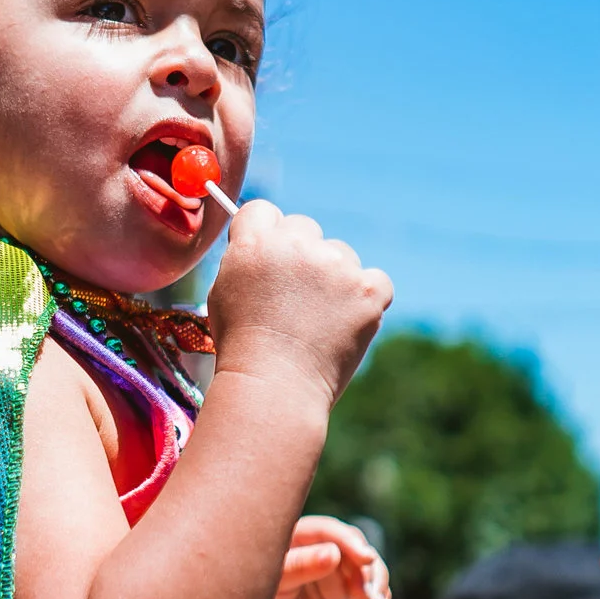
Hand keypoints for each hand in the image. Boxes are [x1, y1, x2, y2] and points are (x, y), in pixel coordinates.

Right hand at [207, 203, 391, 408]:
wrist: (274, 388)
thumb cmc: (243, 349)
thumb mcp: (224, 293)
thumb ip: (246, 259)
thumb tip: (265, 246)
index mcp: (255, 242)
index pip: (262, 210)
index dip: (266, 233)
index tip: (268, 257)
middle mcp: (296, 245)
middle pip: (303, 227)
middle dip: (300, 254)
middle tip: (295, 295)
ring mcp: (336, 266)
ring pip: (341, 253)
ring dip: (334, 276)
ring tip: (318, 319)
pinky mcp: (368, 290)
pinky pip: (376, 280)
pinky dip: (366, 298)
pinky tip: (346, 321)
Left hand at [267, 516, 391, 598]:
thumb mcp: (275, 583)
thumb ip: (301, 567)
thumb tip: (333, 553)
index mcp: (297, 535)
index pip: (330, 531)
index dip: (350, 542)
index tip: (366, 558)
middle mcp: (318, 547)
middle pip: (353, 547)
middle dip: (367, 568)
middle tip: (371, 593)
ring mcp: (331, 567)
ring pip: (364, 567)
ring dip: (376, 584)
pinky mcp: (339, 588)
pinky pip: (363, 587)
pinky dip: (376, 596)